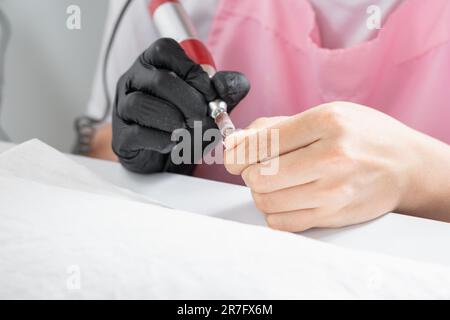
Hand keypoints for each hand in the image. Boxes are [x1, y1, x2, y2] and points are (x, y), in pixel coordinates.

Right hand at [112, 38, 249, 173]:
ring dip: (174, 121)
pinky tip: (175, 144)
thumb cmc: (187, 124)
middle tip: (204, 118)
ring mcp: (122, 108)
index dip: (192, 70)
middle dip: (189, 101)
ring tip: (191, 132)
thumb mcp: (212, 102)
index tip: (210, 94)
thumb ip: (226, 88)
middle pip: (159, 80)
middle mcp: (133, 81)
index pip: (165, 50)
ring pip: (141, 104)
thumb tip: (224, 85)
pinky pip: (136, 133)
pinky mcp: (120, 136)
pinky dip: (161, 140)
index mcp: (153, 64)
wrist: (166, 159)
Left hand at [224, 102, 446, 231]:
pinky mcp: (333, 216)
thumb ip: (275, 127)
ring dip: (261, 191)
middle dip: (249, 171)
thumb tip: (235, 142)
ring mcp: (333, 192)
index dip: (236, 152)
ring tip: (277, 181)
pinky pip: (281, 222)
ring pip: (266, 200)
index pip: (260, 143)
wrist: (405, 166)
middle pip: (259, 175)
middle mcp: (331, 158)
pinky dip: (274, 210)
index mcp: (326, 123)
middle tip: (260, 166)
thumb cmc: (364, 136)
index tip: (233, 156)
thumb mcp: (324, 115)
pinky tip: (287, 197)